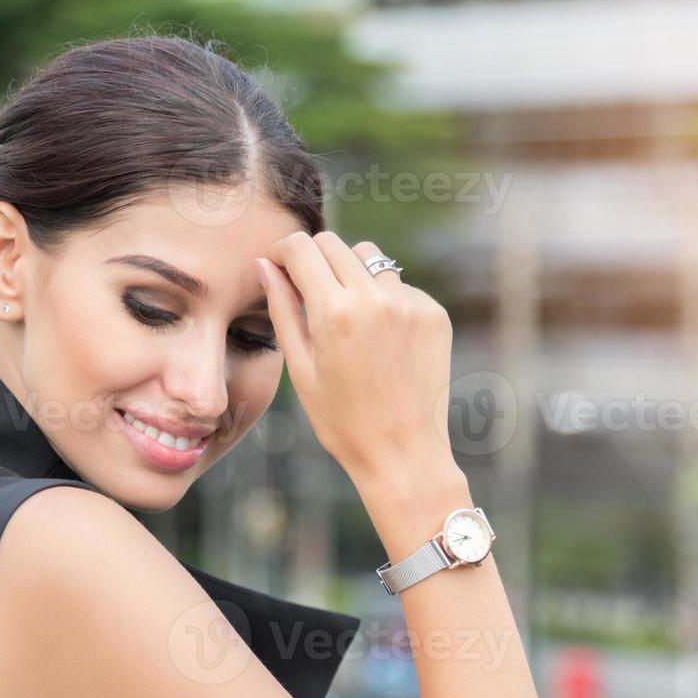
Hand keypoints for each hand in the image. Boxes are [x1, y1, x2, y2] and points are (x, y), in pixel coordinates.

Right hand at [256, 231, 456, 486]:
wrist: (403, 454)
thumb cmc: (342, 420)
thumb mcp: (300, 368)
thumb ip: (282, 309)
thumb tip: (264, 265)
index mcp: (334, 312)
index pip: (301, 248)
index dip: (281, 251)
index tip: (277, 265)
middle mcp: (375, 298)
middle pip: (334, 244)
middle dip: (313, 260)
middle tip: (307, 292)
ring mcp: (410, 304)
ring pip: (370, 259)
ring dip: (351, 275)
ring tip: (347, 320)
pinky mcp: (434, 314)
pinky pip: (399, 285)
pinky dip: (384, 299)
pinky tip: (381, 340)